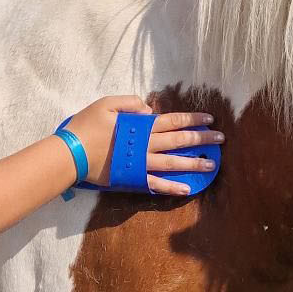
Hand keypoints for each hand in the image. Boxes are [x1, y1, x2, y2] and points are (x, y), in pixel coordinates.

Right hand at [63, 96, 224, 194]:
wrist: (71, 153)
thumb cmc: (86, 125)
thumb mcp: (106, 103)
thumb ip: (129, 102)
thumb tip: (148, 110)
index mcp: (140, 125)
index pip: (173, 121)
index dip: (193, 119)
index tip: (210, 119)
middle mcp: (146, 144)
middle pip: (179, 141)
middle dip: (202, 139)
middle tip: (221, 139)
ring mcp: (141, 164)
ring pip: (174, 163)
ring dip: (194, 163)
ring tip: (212, 164)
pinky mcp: (133, 179)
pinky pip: (157, 185)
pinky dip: (173, 187)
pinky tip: (188, 189)